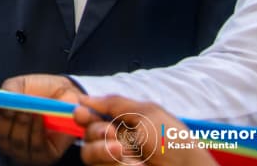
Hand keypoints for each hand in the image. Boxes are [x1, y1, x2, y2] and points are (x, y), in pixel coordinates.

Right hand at [0, 74, 81, 165]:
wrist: (66, 94)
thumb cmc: (40, 91)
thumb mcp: (21, 84)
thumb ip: (8, 90)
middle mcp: (9, 140)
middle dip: (5, 118)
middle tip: (15, 105)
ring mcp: (26, 150)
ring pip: (16, 141)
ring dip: (23, 122)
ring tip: (31, 109)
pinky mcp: (45, 155)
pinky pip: (35, 146)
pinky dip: (36, 130)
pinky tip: (40, 117)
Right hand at [75, 94, 213, 165]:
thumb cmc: (174, 142)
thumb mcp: (147, 113)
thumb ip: (115, 103)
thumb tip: (86, 98)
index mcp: (124, 122)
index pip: (93, 116)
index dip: (84, 113)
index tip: (82, 113)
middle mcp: (117, 140)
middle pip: (87, 133)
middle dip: (97, 132)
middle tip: (113, 134)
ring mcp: (116, 160)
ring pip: (89, 154)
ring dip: (103, 151)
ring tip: (121, 152)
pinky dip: (115, 164)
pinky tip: (133, 165)